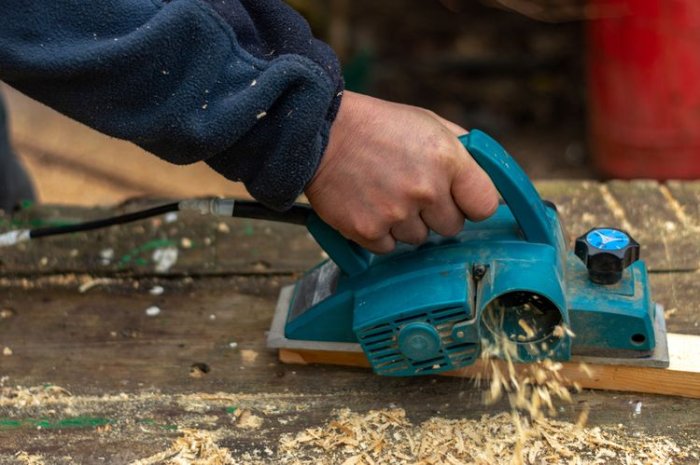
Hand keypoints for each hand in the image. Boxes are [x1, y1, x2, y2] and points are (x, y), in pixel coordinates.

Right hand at [305, 91, 498, 252]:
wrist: (320, 133)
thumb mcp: (428, 123)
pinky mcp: (368, 231)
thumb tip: (489, 183)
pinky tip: (369, 205)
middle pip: (452, 227)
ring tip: (385, 194)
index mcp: (447, 159)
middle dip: (436, 213)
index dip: (472, 204)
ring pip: (419, 239)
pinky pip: (389, 247)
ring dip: (406, 223)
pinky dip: (380, 232)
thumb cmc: (377, 127)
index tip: (461, 201)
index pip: (485, 205)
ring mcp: (395, 213)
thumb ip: (463, 151)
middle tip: (412, 191)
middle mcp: (425, 189)